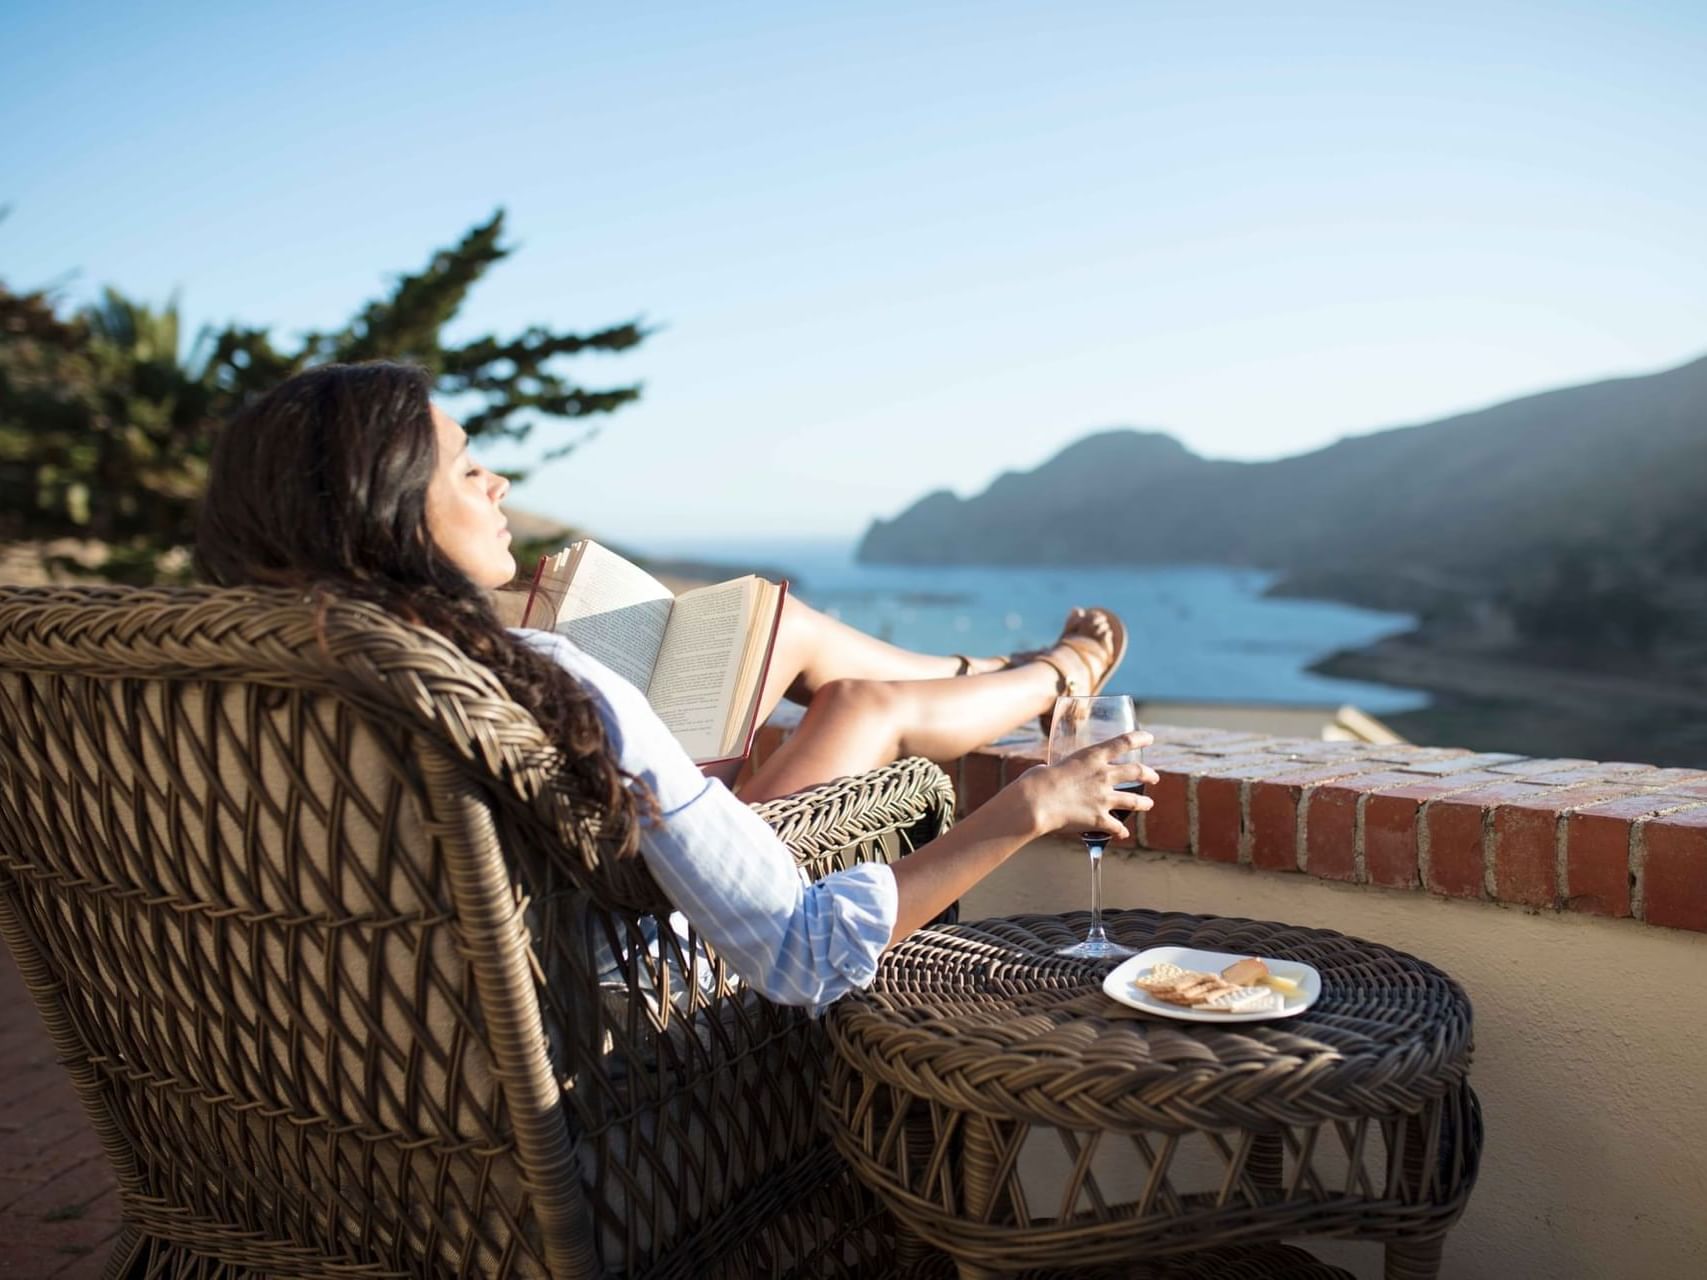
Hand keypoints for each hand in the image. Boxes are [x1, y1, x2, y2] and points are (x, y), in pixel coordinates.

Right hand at [1006, 730, 1156, 840]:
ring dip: (1144, 803)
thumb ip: (1055, 768)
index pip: (1124, 742)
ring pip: (1134, 801)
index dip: (1140, 739)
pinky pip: (1116, 827)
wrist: (1036, 803)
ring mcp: (1104, 799)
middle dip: (1149, 774)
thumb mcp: (1049, 766)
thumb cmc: (1036, 781)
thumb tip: (1046, 771)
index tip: (1150, 738)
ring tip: (1149, 804)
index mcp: (1092, 756)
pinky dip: (1121, 830)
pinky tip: (1123, 833)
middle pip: (1136, 772)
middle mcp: (1104, 775)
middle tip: (1155, 776)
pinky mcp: (1099, 820)